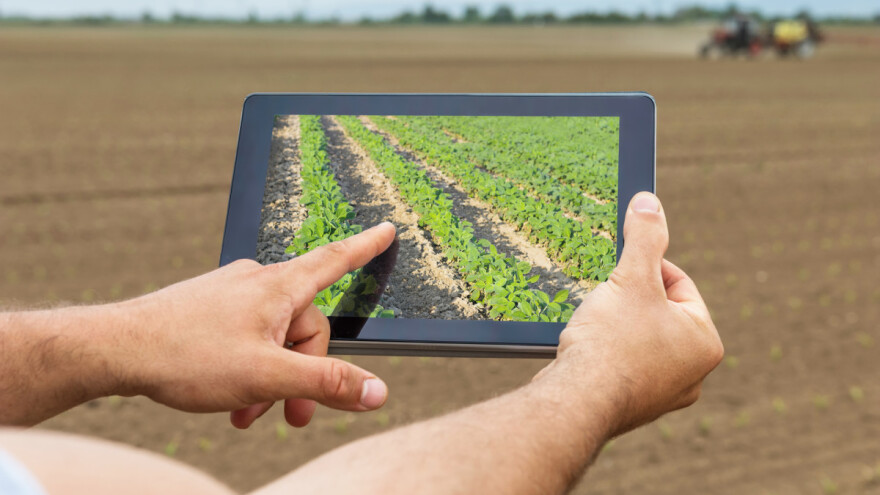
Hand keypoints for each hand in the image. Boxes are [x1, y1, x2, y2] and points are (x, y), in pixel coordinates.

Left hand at [112, 222, 396, 428]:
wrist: (114, 350)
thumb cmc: (186, 355)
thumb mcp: (267, 376)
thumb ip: (325, 383)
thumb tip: (376, 390)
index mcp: (278, 288)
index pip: (334, 260)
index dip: (365, 247)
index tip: (386, 229)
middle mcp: (257, 283)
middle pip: (305, 325)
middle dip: (303, 374)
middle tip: (293, 416)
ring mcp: (231, 295)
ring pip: (273, 337)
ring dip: (271, 379)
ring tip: (249, 414)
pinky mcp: (210, 309)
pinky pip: (246, 338)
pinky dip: (248, 369)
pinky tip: (230, 398)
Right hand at [536, 192, 722, 435]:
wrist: (577, 401)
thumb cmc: (611, 341)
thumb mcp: (631, 278)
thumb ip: (645, 239)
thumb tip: (649, 202)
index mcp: (704, 342)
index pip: (680, 285)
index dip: (647, 266)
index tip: (620, 265)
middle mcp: (691, 374)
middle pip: (659, 314)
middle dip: (630, 299)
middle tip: (605, 293)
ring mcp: (661, 395)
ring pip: (639, 341)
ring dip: (617, 326)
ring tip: (594, 320)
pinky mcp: (631, 407)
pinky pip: (621, 366)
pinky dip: (605, 353)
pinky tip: (587, 347)